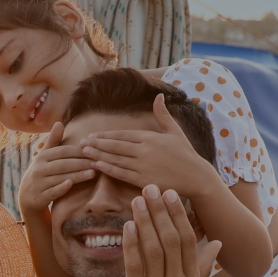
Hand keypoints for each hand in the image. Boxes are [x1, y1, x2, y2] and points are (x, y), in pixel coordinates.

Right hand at [17, 122, 96, 218]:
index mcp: (42, 156)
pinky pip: (52, 191)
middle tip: (98, 163)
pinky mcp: (40, 197)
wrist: (26, 196)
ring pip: (60, 177)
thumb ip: (53, 141)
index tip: (94, 151)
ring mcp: (39, 183)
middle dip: (81, 163)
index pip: (63, 151)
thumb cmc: (41, 172)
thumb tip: (59, 122)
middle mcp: (39, 168)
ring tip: (93, 173)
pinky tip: (71, 184)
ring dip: (77, 175)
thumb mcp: (44, 156)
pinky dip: (61, 188)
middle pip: (63, 164)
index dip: (79, 151)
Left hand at [79, 94, 226, 201]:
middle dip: (96, 144)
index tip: (92, 135)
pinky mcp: (144, 180)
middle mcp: (145, 150)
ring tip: (83, 153)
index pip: (122, 135)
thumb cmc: (186, 154)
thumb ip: (163, 114)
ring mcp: (144, 165)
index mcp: (150, 137)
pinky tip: (96, 166)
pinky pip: (122, 174)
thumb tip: (159, 95)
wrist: (197, 177)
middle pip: (115, 146)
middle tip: (81, 143)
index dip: (105, 135)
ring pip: (115, 159)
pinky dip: (108, 169)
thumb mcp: (175, 131)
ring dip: (98, 155)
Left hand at [118, 185, 222, 276]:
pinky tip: (126, 227)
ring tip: (137, 200)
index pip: (188, 240)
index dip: (178, 215)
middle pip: (173, 239)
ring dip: (145, 222)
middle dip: (161, 211)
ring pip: (154, 249)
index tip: (171, 193)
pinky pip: (136, 268)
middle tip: (152, 187)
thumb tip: (216, 244)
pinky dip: (131, 245)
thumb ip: (201, 269)